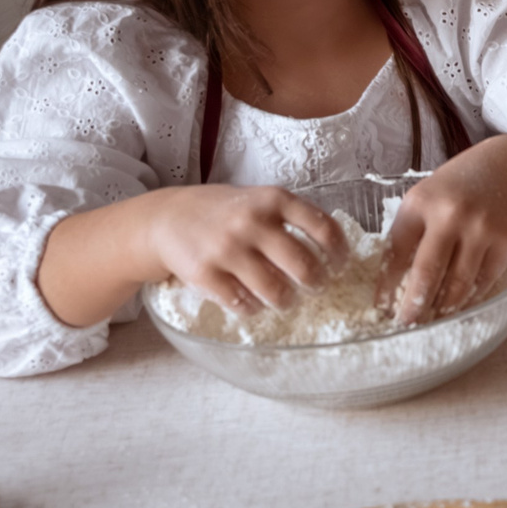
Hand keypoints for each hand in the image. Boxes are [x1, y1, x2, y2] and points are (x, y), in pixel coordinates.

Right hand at [139, 186, 347, 318]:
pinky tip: (255, 304)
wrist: (166, 218)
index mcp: (273, 199)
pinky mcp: (205, 275)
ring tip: (286, 300)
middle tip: (316, 286)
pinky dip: (254, 308)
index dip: (339, 251)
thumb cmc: (222, 211)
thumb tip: (332, 247)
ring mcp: (227, 249)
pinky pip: (243, 303)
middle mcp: (252, 222)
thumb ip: (291, 216)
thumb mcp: (258, 199)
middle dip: (316, 282)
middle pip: (303, 265)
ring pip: (275, 291)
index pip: (323, 227)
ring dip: (287, 301)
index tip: (341, 264)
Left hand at [384, 142, 506, 322]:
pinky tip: (461, 304)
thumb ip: (413, 230)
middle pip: (426, 273)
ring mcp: (481, 229)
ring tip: (434, 319)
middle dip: (413, 305)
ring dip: (443, 306)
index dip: (387, 284)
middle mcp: (450, 215)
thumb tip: (397, 282)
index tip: (381, 306)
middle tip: (406, 324)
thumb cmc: (459, 187)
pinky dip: (471, 296)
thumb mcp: (427, 196)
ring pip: (458, 283)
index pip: (396, 252)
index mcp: (421, 203)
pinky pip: (484, 280)